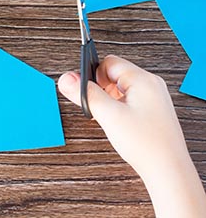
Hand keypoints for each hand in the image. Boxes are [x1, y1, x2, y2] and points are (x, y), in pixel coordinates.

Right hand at [58, 55, 205, 217]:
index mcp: (143, 80)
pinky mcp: (151, 110)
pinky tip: (116, 122)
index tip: (84, 90)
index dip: (93, 75)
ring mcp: (152, 98)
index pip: (109, 62)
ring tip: (108, 117)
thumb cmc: (147, 145)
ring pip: (119, 88)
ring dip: (107, 99)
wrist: (167, 170)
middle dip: (99, 88)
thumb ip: (86, 95)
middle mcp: (150, 85)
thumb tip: (66, 79)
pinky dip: (116, 107)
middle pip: (113, 74)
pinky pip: (127, 99)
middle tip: (97, 106)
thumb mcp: (109, 116)